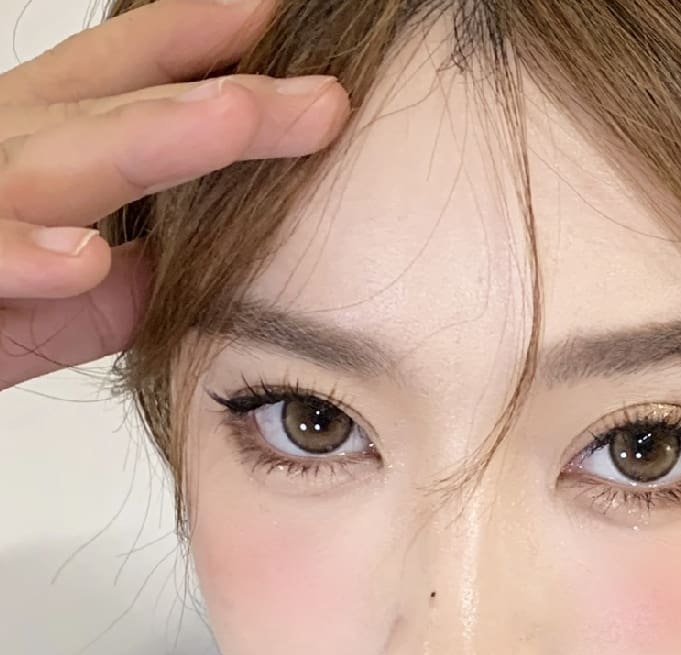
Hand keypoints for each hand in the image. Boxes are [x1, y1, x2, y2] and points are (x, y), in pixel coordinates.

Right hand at [0, 0, 348, 388]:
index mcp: (43, 143)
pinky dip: (24, 257)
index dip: (203, 42)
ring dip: (148, 140)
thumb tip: (226, 252)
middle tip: (326, 97)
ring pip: (58, 160)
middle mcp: (3, 152)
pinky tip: (82, 256)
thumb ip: (147, 261)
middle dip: (226, 98)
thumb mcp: (77, 281)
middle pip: (124, 110)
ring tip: (235, 118)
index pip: (129, 77)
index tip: (285, 20)